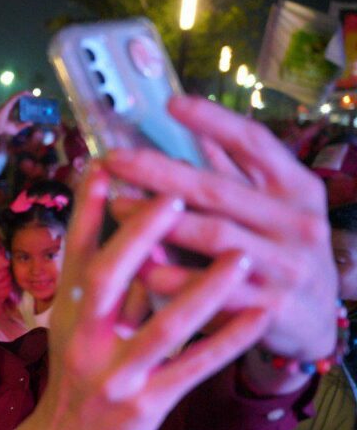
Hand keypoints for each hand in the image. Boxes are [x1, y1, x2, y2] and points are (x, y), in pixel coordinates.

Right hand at [0, 92, 30, 137]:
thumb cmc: (4, 129)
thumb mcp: (17, 128)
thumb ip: (24, 125)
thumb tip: (32, 122)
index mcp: (11, 111)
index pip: (19, 105)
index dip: (26, 103)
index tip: (33, 103)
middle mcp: (10, 106)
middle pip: (20, 99)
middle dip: (27, 97)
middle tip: (34, 98)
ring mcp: (9, 104)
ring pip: (18, 96)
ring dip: (25, 94)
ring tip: (33, 94)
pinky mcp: (8, 103)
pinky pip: (16, 96)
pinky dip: (21, 94)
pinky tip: (27, 93)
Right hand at [36, 164, 268, 429]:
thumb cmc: (78, 370)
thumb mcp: (77, 324)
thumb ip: (107, 281)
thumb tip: (134, 229)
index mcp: (67, 311)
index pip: (75, 252)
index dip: (88, 209)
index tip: (103, 164)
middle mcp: (84, 338)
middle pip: (108, 280)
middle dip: (140, 237)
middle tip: (176, 197)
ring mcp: (114, 372)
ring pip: (161, 327)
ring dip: (202, 290)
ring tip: (242, 255)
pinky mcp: (145, 402)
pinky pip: (193, 368)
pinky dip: (226, 341)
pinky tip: (258, 316)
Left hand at [103, 96, 336, 364]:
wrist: (314, 325)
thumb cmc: (281, 255)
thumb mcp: (273, 210)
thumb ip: (235, 173)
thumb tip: (193, 128)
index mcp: (298, 189)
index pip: (255, 144)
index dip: (214, 121)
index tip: (171, 104)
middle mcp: (297, 223)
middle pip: (219, 189)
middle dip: (160, 172)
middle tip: (115, 159)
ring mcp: (287, 266)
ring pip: (214, 236)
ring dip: (159, 221)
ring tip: (116, 206)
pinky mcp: (269, 308)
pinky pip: (211, 290)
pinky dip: (174, 276)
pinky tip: (139, 266)